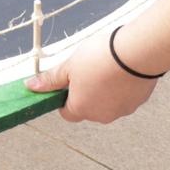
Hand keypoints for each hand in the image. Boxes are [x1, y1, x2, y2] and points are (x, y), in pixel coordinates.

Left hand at [26, 29, 161, 124]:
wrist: (136, 53)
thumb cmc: (102, 58)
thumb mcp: (69, 65)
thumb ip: (51, 79)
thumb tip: (32, 86)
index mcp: (82, 109)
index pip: (67, 113)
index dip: (64, 97)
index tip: (66, 82)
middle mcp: (102, 115)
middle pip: (87, 107)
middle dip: (85, 91)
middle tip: (86, 70)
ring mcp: (122, 110)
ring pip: (107, 102)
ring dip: (104, 89)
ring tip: (105, 67)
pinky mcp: (138, 102)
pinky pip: (124, 97)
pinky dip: (120, 86)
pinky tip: (120, 70)